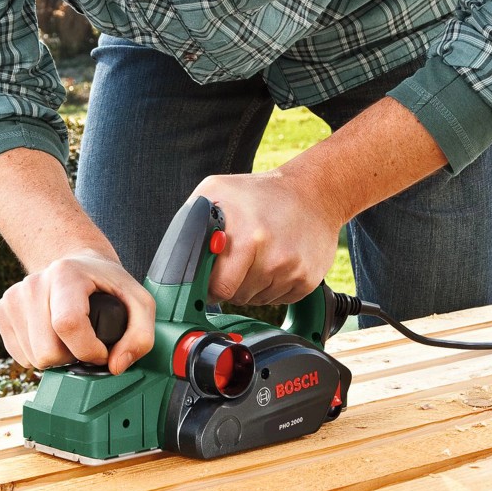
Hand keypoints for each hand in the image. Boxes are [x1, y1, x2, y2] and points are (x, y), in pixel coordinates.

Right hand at [0, 251, 156, 373]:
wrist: (74, 264)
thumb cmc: (106, 284)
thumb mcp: (139, 303)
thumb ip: (140, 336)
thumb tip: (116, 366)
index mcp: (66, 274)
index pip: (68, 325)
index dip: (88, 349)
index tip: (102, 350)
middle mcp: (34, 283)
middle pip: (47, 351)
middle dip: (72, 357)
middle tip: (85, 341)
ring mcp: (14, 297)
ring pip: (33, 358)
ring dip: (56, 358)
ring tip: (69, 338)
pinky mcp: (2, 310)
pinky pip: (20, 358)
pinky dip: (39, 356)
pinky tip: (52, 337)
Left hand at [190, 170, 346, 304]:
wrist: (315, 193)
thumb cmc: (261, 193)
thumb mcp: (218, 190)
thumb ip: (191, 219)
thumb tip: (176, 254)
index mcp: (245, 235)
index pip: (218, 286)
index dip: (208, 285)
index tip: (208, 278)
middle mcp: (270, 254)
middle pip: (236, 296)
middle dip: (229, 285)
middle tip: (234, 262)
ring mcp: (291, 270)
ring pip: (256, 300)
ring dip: (251, 286)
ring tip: (257, 257)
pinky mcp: (307, 280)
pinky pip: (277, 300)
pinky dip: (272, 288)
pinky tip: (275, 263)